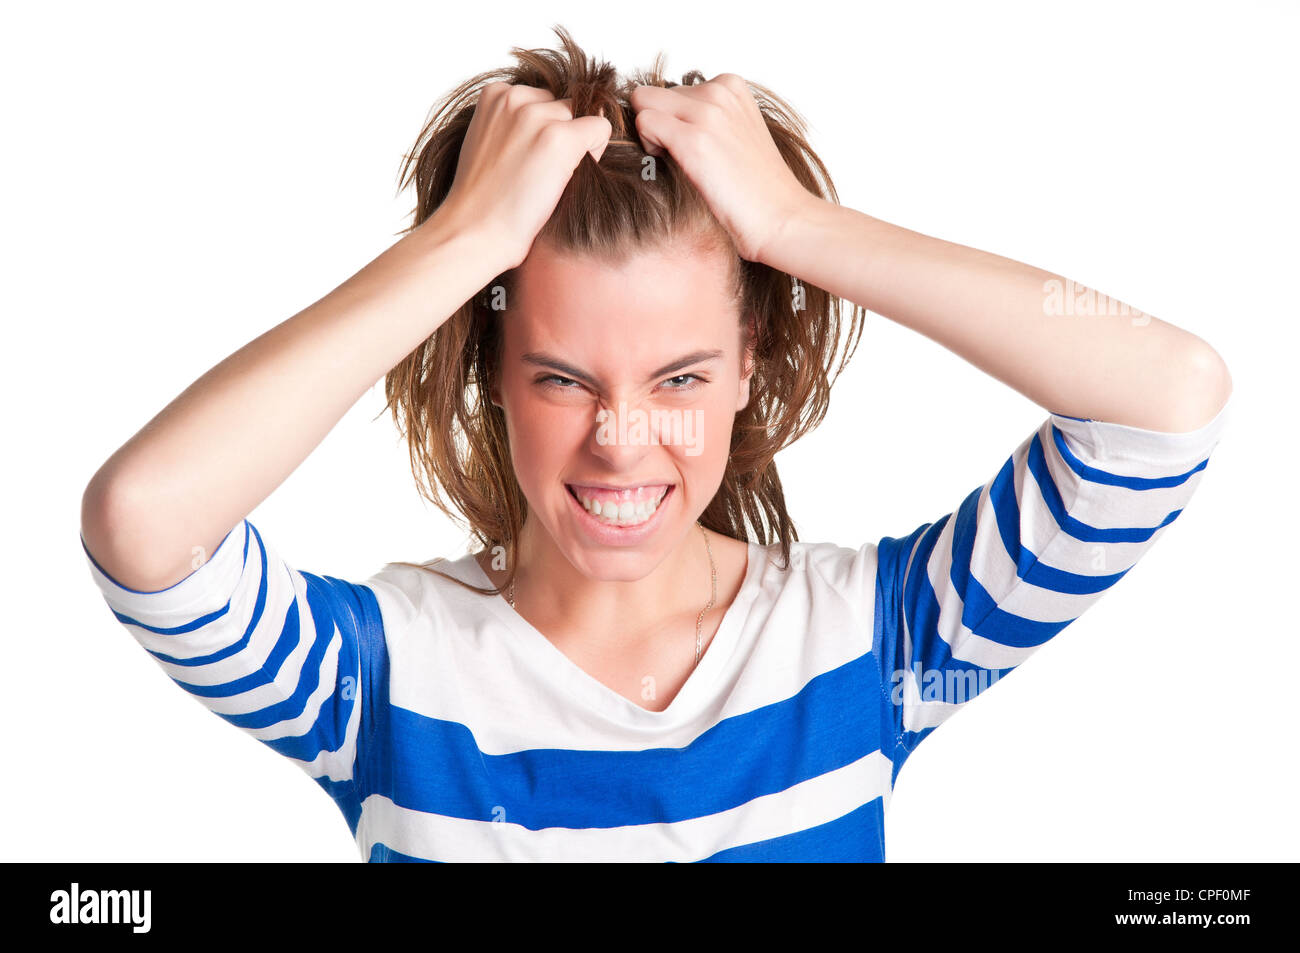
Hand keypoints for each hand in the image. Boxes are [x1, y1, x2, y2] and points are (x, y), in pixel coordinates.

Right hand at [435, 83, 612, 269]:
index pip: (543, 98)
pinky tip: (567, 178)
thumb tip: (575, 110)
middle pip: (565, 106)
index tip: (524, 160)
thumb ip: (518, 121)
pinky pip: (600, 129)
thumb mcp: (491, 142)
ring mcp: (538, 116)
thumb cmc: (485, 199)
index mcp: (496, 93)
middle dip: (561, 135)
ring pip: (583, 118)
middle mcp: (516, 96)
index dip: (544, 130)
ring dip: (577, 146)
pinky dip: (595, 153)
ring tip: (548, 178)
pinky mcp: (561, 138)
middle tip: (538, 173)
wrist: (476, 231)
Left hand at [629, 73, 812, 264]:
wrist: (781, 217)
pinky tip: (673, 169)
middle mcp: (719, 91)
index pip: (673, 89)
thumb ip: (708, 116)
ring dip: (651, 135)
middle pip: (654, 95)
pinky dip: (648, 147)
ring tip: (680, 164)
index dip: (673, 121)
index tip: (691, 147)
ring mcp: (707, 113)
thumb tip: (665, 117)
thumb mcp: (737, 134)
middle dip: (658, 124)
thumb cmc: (757, 189)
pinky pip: (643, 122)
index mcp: (731, 86)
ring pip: (643, 103)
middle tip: (680, 159)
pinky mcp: (693, 139)